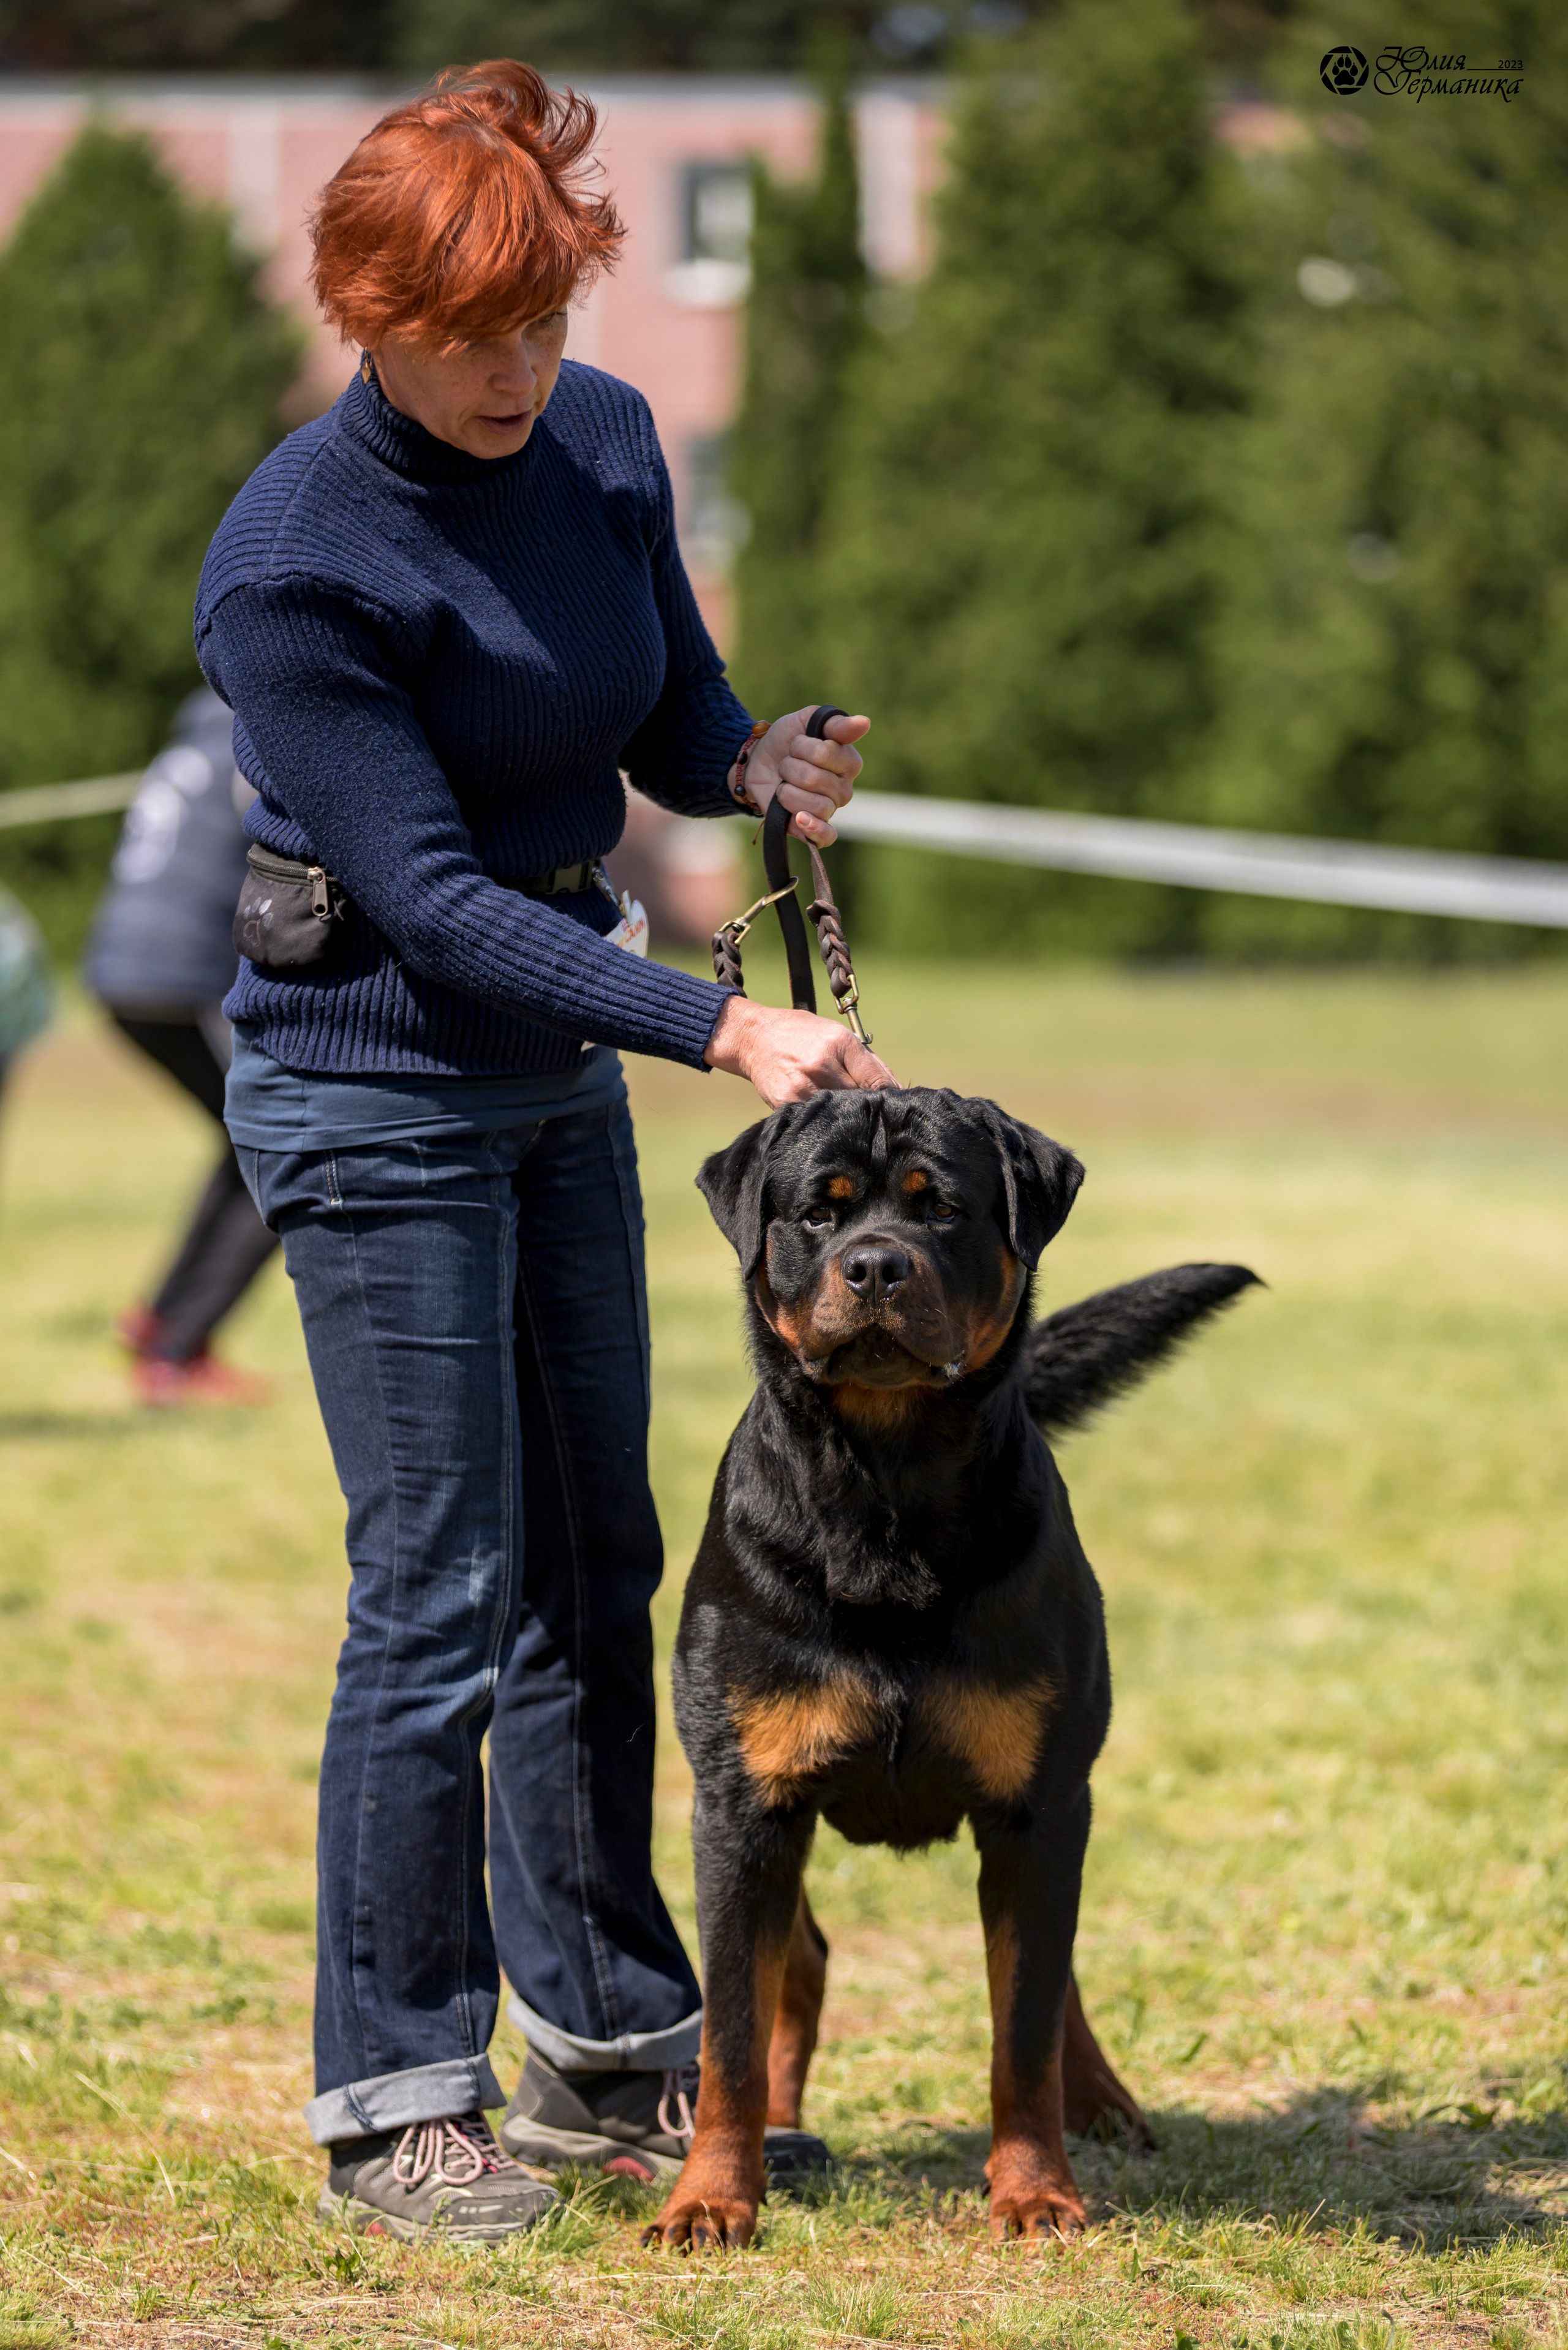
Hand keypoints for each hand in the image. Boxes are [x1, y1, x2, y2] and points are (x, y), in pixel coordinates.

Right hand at [704, 996, 896, 1108]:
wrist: (753, 1037)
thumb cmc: (801, 1035)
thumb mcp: (837, 1034)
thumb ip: (867, 1061)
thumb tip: (893, 1090)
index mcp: (839, 1043)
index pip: (878, 1080)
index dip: (889, 1097)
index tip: (892, 1107)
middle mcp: (822, 1064)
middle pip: (860, 1100)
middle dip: (866, 1106)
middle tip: (867, 1111)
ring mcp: (802, 1086)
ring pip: (839, 1113)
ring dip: (845, 1116)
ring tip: (842, 1111)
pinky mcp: (786, 1103)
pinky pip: (816, 1119)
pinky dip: (823, 1119)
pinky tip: (822, 1113)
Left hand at [734, 705, 868, 847]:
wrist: (759, 762)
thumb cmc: (787, 740)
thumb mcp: (806, 720)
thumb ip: (835, 723)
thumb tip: (865, 722)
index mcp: (849, 761)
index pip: (825, 753)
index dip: (802, 747)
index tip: (796, 742)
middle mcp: (844, 788)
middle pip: (814, 779)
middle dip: (790, 767)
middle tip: (787, 764)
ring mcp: (830, 810)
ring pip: (814, 805)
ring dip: (787, 790)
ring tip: (784, 784)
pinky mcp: (814, 828)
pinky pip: (825, 836)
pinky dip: (814, 829)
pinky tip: (801, 819)